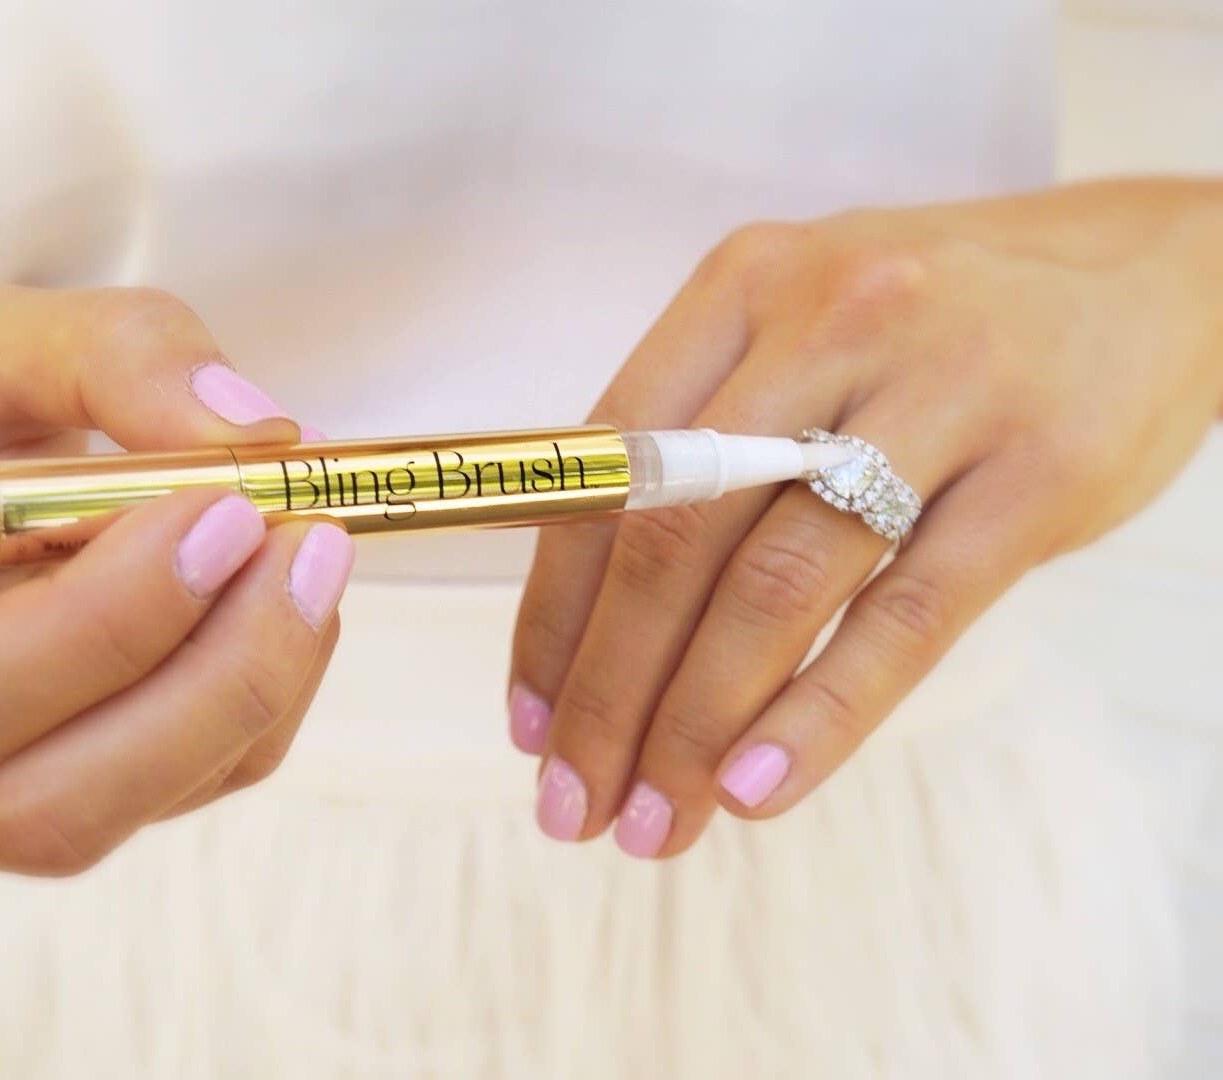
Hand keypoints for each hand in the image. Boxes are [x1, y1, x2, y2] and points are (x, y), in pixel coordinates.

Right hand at [0, 285, 353, 874]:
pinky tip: (280, 609)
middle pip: (38, 804)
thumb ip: (119, 351)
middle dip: (208, 681)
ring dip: (248, 695)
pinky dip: (254, 709)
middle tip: (312, 546)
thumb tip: (257, 436)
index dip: (105, 625)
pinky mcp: (27, 821)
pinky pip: (166, 801)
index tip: (231, 510)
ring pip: (114, 816)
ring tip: (310, 562)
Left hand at [508, 180, 1222, 857]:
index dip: (552, 611)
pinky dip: (822, 714)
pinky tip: (759, 788)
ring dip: (696, 725)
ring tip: (654, 822)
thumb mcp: (804, 330)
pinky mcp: (1040, 470)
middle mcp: (825, 320)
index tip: (528, 724)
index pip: (601, 468)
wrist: (1152, 273)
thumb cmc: (939, 326)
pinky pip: (907, 616)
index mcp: (740, 287)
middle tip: (574, 806)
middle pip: (672, 539)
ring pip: (775, 586)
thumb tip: (591, 626)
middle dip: (608, 694)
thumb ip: (700, 442)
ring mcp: (940, 388)